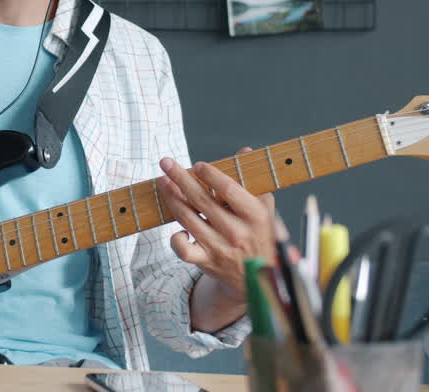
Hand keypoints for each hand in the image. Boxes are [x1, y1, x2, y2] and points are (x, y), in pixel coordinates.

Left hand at [157, 151, 274, 303]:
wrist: (260, 278)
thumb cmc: (260, 236)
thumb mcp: (265, 209)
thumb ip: (253, 180)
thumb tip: (244, 151)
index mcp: (254, 216)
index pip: (228, 189)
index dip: (210, 175)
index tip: (198, 165)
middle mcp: (236, 231)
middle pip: (201, 199)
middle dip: (180, 177)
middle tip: (166, 163)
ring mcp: (219, 247)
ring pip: (187, 217)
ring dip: (171, 197)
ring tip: (163, 182)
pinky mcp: (206, 260)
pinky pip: (183, 249)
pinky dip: (175, 238)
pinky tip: (177, 227)